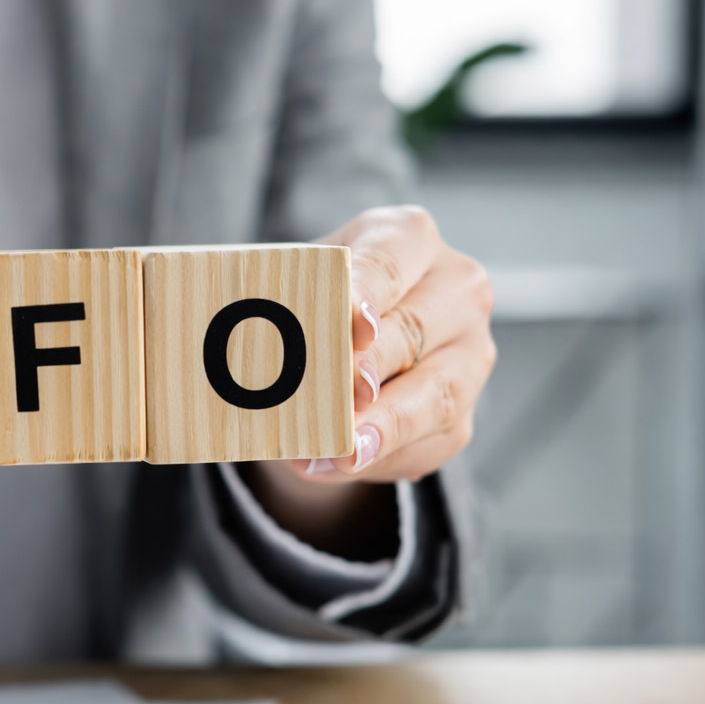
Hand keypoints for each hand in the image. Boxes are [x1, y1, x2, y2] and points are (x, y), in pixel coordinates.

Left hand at [243, 206, 494, 547]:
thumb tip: (236, 340)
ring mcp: (468, 353)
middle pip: (412, 330)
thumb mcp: (296, 288)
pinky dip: (380, 457)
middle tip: (341, 395)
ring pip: (436, 393)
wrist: (347, 348)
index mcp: (408, 238)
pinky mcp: (461, 413)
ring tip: (346, 449)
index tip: (354, 323)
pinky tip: (337, 465)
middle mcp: (454, 289)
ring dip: (386, 425)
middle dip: (371, 367)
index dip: (370, 292)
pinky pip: (429, 439)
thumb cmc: (317, 304)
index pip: (388, 260)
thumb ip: (280, 306)